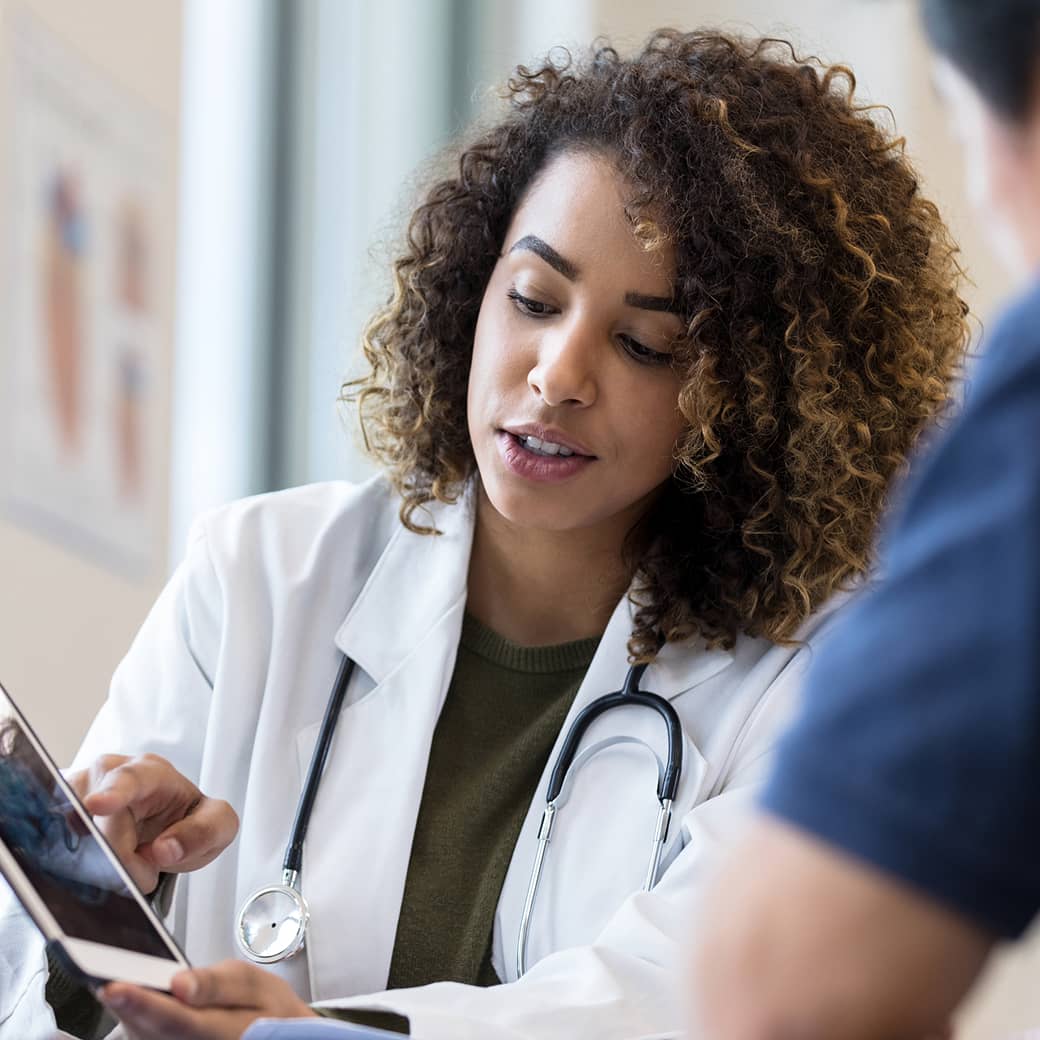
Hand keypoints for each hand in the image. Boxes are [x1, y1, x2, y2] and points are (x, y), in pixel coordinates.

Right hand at [67, 753, 238, 893]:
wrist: (164, 824)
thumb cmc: (187, 819)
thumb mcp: (217, 824)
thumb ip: (203, 833)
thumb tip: (163, 850)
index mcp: (151, 771)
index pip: (129, 779)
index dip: (113, 793)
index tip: (97, 805)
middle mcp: (109, 774)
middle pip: (101, 824)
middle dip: (121, 858)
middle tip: (144, 874)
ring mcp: (80, 795)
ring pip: (78, 836)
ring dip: (101, 863)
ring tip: (127, 863)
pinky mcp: (61, 817)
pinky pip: (59, 844)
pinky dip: (80, 864)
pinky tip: (99, 864)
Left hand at [99, 961, 317, 1039]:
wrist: (278, 1037)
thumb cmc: (268, 1009)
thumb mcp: (255, 984)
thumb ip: (217, 983)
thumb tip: (181, 983)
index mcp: (224, 1034)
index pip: (175, 1020)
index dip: (142, 1004)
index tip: (113, 986)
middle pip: (148, 1032)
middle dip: (122, 1005)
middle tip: (94, 973)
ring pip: (141, 1038)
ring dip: (124, 1012)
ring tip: (108, 978)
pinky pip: (146, 1039)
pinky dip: (134, 1019)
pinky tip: (128, 998)